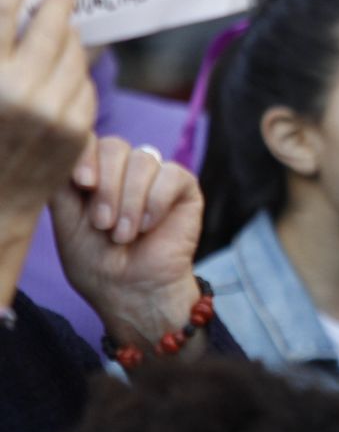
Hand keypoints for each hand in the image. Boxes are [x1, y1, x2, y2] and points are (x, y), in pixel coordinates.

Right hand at [0, 0, 95, 305]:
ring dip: (67, 37)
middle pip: (49, 27)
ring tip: (59, 28)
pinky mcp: (77, 130)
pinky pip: (84, 84)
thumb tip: (9, 9)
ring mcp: (54, 112)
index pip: (1, 10)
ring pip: (73, 53)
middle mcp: (20, 92)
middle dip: (55, 3)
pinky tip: (63, 70)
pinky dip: (75, 72)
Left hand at [49, 136, 204, 350]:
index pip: (89, 141)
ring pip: (143, 160)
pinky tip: (148, 226)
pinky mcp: (183, 187)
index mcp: (94, 174)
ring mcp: (155, 176)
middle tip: (103, 224)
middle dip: (107, 187)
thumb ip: (62, 186)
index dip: (85, 156)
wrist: (132, 290)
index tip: (83, 184)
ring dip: (130, 202)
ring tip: (124, 235)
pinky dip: (156, 202)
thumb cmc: (97, 262)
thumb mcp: (67, 223)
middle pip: (115, 146)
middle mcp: (124, 170)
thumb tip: (64, 152)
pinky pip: (171, 175)